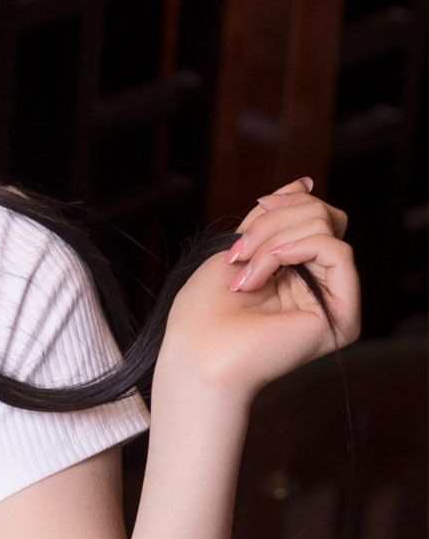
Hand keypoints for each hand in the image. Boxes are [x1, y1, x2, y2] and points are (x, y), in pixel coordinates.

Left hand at [161, 176, 359, 404]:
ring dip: (274, 239)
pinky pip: (337, 253)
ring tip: (244, 271)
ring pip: (327, 228)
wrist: (196, 356)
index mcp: (297, 271)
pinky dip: (294, 249)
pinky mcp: (342, 316)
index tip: (255, 209)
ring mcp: (332, 301)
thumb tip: (304, 182)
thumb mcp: (240, 245)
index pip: (314, 214)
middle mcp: (320, 285)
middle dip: (275, 220)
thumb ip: (275, 217)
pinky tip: (263, 273)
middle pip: (323, 216)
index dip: (285, 202)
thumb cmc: (204, 311)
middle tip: (239, 251)